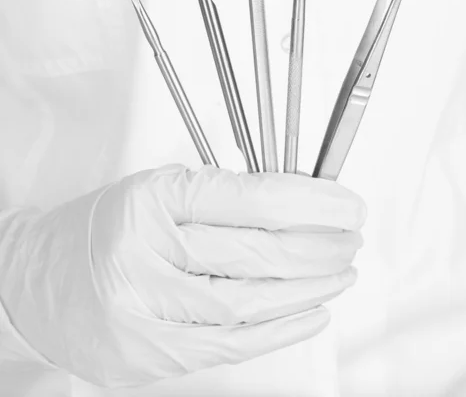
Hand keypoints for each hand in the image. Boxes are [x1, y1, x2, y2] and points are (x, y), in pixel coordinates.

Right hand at [0, 165, 365, 388]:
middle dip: (320, 245)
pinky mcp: (152, 354)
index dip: (311, 201)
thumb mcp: (158, 190)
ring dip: (310, 288)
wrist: (41, 280)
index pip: (252, 198)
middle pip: (259, 253)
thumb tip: (298, 204)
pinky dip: (281, 330)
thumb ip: (223, 197)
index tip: (345, 202)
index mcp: (153, 200)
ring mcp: (149, 310)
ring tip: (341, 271)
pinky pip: (231, 345)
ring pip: (252, 303)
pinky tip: (312, 312)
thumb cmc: (104, 228)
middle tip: (350, 236)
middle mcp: (149, 254)